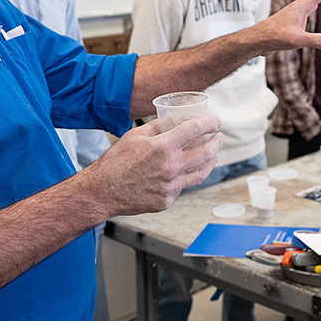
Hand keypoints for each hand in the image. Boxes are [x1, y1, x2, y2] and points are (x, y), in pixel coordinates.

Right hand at [86, 115, 223, 215]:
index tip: (215, 122)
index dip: (209, 123)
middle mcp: (170, 167)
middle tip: (219, 137)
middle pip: (206, 152)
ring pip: (200, 173)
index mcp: (162, 147)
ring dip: (210, 162)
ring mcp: (170, 186)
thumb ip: (158, 127)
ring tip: (213, 155)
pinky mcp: (166, 200)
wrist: (102, 191)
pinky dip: (186, 177)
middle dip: (217, 142)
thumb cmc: (114, 163)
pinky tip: (185, 171)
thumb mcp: (135, 135)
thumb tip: (174, 120)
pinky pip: (183, 187)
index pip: (195, 130)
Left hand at [254, 0, 320, 52]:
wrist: (257, 40)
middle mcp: (300, 6)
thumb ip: (318, 40)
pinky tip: (315, 7)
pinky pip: (310, 8)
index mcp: (302, 6)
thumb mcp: (298, 40)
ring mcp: (296, 13)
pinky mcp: (293, 20)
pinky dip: (318, 3)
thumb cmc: (273, 37)